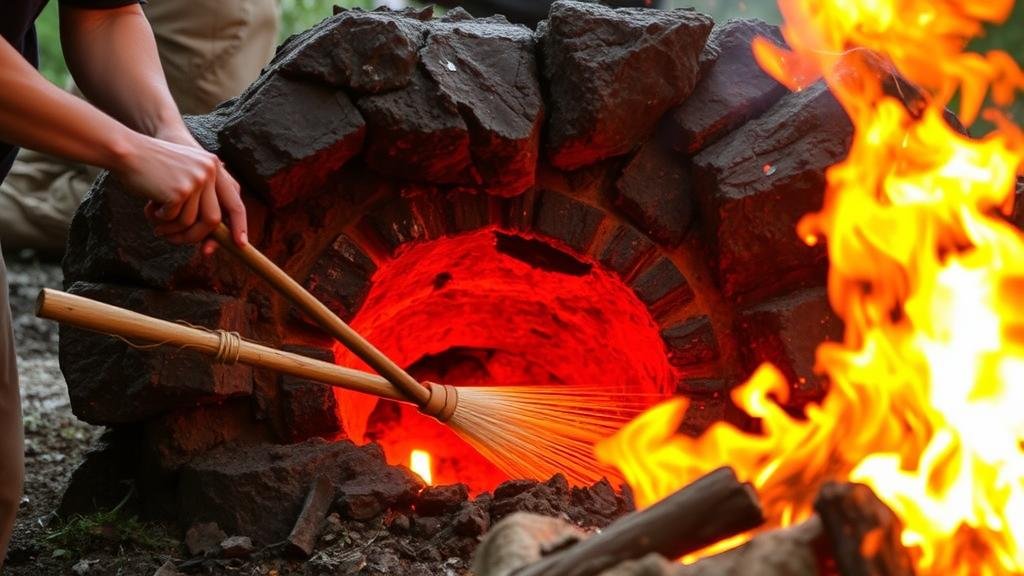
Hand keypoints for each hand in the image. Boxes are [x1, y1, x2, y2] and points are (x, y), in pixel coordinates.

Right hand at [109, 128, 247, 253]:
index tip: (240, 244)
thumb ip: (199, 199)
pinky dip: (159, 218)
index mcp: (214, 167)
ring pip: (190, 222)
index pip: (235, 202)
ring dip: (170, 228)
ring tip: (154, 220)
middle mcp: (210, 172)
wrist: (126, 148)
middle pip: (213, 220)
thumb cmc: (152, 166)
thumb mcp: (183, 174)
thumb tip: (210, 242)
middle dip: (194, 237)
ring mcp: (197, 180)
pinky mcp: (181, 189)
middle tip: (174, 241)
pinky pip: (173, 218)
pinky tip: (148, 205)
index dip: (239, 225)